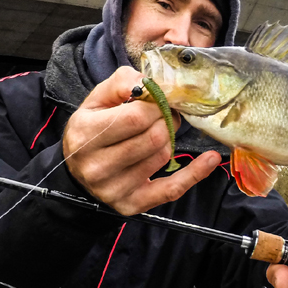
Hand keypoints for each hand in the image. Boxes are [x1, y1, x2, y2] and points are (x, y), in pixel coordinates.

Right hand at [62, 66, 219, 215]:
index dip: (156, 106)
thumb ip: (122, 82)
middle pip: (153, 139)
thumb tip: (150, 84)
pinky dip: (195, 173)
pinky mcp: (131, 205)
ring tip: (158, 134)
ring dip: (168, 141)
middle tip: (163, 116)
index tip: (158, 101)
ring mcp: (113, 189)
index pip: (135, 118)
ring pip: (162, 157)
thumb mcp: (97, 99)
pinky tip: (211, 159)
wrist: (77, 168)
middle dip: (165, 122)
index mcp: (85, 134)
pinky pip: (172, 189)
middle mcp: (96, 166)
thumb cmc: (93, 128)